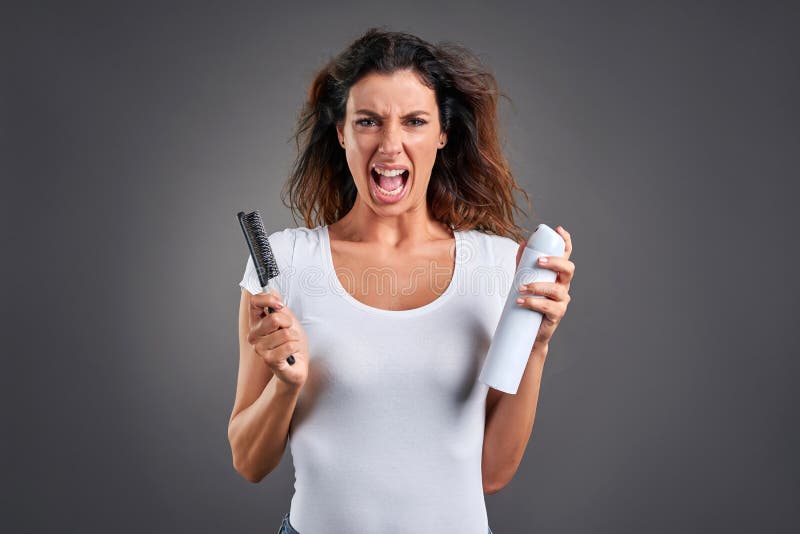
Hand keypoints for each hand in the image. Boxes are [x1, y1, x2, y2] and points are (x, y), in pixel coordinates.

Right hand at [247, 289, 308, 391]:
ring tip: (291, 343)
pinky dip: (295, 347)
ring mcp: (260, 349)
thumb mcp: (289, 320)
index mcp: (257, 322)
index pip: (254, 302)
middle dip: (289, 323)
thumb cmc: (292, 344)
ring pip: (284, 333)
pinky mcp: (269, 361)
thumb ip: (279, 307)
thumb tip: (271, 290)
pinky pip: (288, 346)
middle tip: (290, 331)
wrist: (298, 366)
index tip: (280, 305)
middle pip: (273, 318)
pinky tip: (292, 353)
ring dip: (294, 338)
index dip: (268, 299)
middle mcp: (255, 335)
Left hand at [514, 225, 574, 350]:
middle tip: (538, 261)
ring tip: (520, 288)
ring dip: (537, 286)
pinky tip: (521, 301)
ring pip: (556, 289)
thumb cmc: (528, 302)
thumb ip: (523, 263)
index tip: (559, 230)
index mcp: (557, 275)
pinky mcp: (557, 315)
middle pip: (568, 269)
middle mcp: (563, 286)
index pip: (566, 255)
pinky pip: (549, 307)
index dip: (566, 242)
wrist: (528, 331)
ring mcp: (562, 300)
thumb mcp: (523, 279)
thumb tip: (522, 243)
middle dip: (554, 262)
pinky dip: (534, 302)